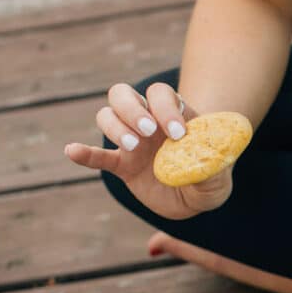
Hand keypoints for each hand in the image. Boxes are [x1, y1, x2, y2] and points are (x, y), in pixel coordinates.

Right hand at [64, 82, 233, 219]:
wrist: (194, 198)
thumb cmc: (209, 177)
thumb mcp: (219, 175)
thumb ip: (213, 166)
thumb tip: (205, 162)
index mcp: (175, 114)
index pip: (161, 95)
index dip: (166, 108)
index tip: (179, 134)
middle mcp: (148, 120)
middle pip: (125, 94)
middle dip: (133, 108)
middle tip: (149, 131)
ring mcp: (132, 141)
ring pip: (108, 116)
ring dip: (116, 128)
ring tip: (133, 147)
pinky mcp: (120, 164)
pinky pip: (97, 156)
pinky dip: (84, 153)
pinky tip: (72, 151)